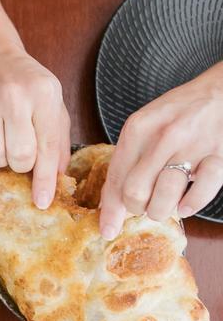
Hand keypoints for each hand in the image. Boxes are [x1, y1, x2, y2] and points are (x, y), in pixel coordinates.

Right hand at [0, 50, 70, 209]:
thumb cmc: (29, 88)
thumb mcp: (54, 106)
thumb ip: (57, 142)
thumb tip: (56, 179)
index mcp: (44, 94)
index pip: (46, 146)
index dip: (44, 179)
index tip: (42, 203)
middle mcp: (14, 97)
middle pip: (19, 156)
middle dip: (22, 165)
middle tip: (22, 153)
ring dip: (1, 159)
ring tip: (4, 142)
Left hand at [99, 64, 222, 238]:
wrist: (222, 91)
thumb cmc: (180, 112)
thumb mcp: (146, 127)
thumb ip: (127, 160)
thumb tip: (110, 203)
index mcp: (139, 129)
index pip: (116, 178)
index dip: (110, 211)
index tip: (108, 229)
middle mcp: (164, 136)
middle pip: (135, 192)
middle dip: (136, 208)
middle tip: (143, 205)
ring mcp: (194, 146)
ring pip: (164, 196)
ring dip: (160, 210)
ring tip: (163, 205)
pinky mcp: (220, 155)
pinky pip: (201, 192)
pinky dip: (191, 205)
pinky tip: (185, 205)